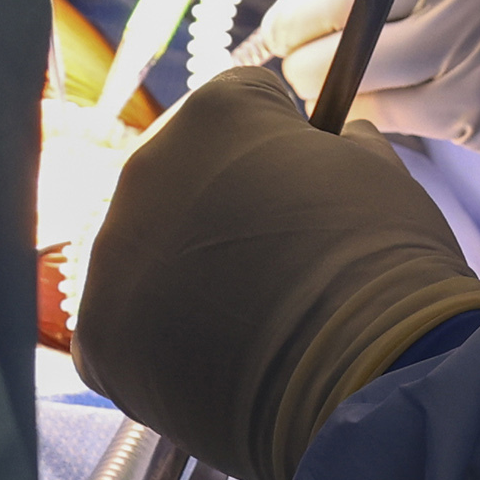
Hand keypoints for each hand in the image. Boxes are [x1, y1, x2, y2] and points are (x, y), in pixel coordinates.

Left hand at [69, 64, 479, 479]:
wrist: (362, 375)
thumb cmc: (380, 264)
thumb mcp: (380, 171)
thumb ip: (340, 146)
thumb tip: (334, 148)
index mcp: (216, 113)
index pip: (244, 105)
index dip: (285, 147)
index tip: (310, 190)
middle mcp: (146, 169)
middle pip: (184, 178)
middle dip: (225, 212)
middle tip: (282, 263)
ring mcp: (113, 256)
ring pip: (148, 253)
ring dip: (188, 277)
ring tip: (252, 322)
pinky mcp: (99, 335)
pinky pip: (123, 326)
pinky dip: (159, 344)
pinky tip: (214, 361)